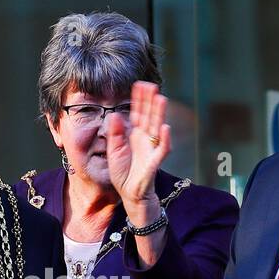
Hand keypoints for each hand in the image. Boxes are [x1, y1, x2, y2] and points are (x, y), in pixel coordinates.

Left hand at [105, 81, 169, 219]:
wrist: (130, 194)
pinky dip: (164, 139)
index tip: (139, 84)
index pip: (137, 113)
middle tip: (152, 85)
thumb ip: (115, 134)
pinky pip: (162, 148)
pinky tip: (165, 127)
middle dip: (150, 101)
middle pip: (149, 116)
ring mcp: (151, 148)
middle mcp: (144, 139)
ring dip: (159, 114)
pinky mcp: (155, 161)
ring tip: (161, 99)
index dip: (138, 100)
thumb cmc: (123, 173)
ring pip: (157, 128)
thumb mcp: (114, 151)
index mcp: (134, 135)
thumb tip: (113, 115)